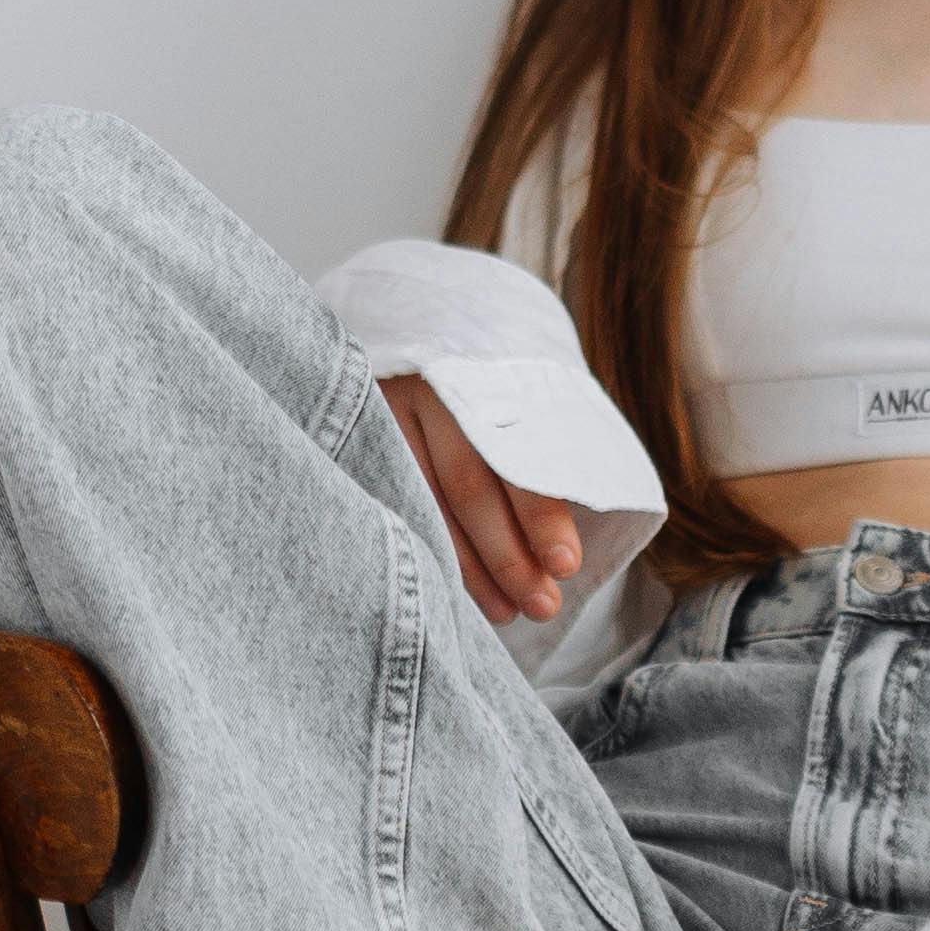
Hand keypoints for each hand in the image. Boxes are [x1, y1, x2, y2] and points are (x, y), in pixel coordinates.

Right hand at [380, 373, 585, 626]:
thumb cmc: (493, 373)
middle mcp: (432, 386)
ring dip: (469, 567)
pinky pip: (394, 501)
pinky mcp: (361, 429)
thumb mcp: (525, 387)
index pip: (516, 454)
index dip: (541, 514)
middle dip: (508, 556)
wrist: (421, 318)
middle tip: (542, 604)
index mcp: (487, 373)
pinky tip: (451, 585)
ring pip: (427, 502)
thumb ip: (542, 443)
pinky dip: (427, 546)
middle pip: (469, 486)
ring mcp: (387, 408)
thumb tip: (568, 536)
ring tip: (507, 612)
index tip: (565, 564)